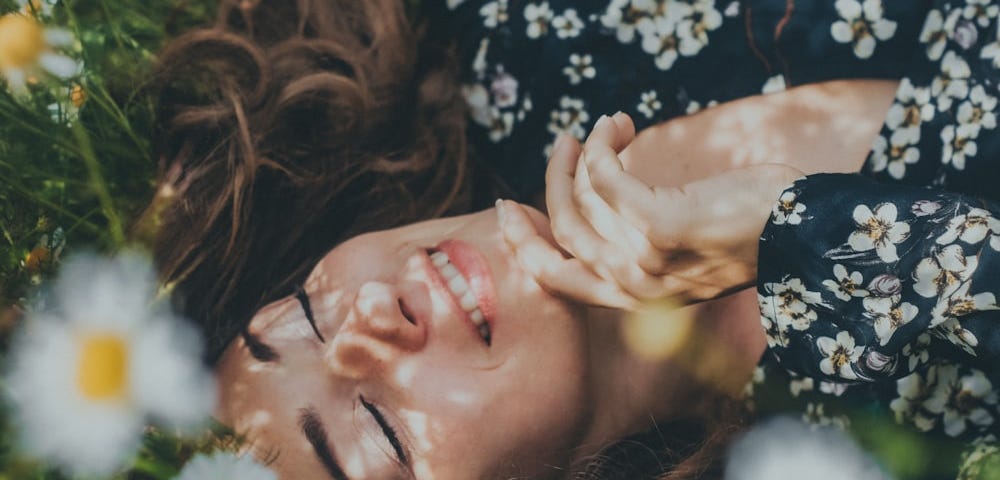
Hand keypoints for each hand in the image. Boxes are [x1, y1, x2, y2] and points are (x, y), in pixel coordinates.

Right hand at [498, 112, 803, 308]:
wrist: (804, 232)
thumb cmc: (746, 230)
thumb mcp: (681, 248)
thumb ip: (635, 241)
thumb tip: (587, 200)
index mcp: (634, 299)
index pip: (557, 277)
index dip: (524, 244)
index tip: (508, 208)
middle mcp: (633, 288)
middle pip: (562, 231)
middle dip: (550, 183)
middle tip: (562, 144)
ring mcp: (645, 260)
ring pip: (582, 200)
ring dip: (585, 153)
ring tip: (609, 127)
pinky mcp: (659, 226)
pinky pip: (605, 178)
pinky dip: (602, 146)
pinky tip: (620, 126)